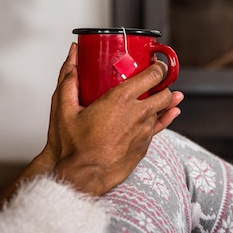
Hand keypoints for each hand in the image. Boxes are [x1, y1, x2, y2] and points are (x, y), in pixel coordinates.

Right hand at [40, 42, 183, 195]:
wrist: (79, 178)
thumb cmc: (71, 146)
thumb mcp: (64, 108)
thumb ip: (69, 77)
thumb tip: (73, 54)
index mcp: (121, 100)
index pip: (153, 76)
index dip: (159, 67)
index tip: (156, 63)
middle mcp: (138, 115)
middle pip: (165, 93)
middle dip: (163, 85)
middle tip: (156, 80)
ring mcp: (144, 132)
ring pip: (164, 111)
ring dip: (164, 102)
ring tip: (162, 94)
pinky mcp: (144, 147)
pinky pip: (159, 128)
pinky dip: (163, 118)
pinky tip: (169, 113)